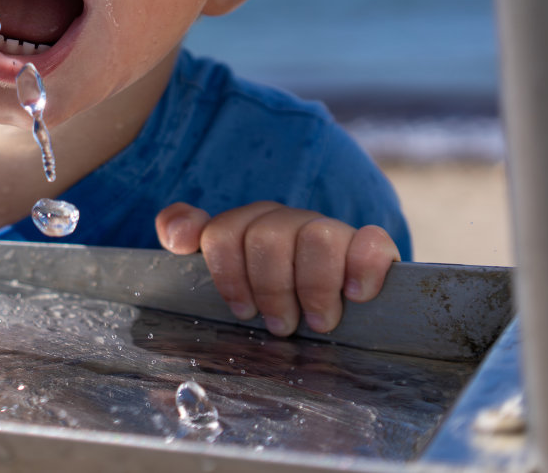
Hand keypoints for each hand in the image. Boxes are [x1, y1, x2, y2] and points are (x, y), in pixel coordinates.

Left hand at [155, 201, 399, 335]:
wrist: (332, 297)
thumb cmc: (266, 286)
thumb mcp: (225, 266)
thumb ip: (188, 234)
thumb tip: (176, 236)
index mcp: (248, 223)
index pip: (222, 233)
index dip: (228, 276)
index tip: (241, 311)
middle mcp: (287, 221)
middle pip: (268, 237)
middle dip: (270, 289)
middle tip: (280, 326)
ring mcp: (329, 230)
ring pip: (317, 237)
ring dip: (314, 286)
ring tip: (317, 322)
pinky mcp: (369, 245)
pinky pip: (371, 241)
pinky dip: (364, 267)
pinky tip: (356, 295)